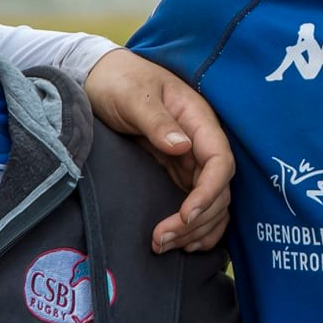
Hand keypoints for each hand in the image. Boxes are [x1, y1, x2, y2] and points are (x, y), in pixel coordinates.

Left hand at [83, 48, 233, 251]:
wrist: (102, 77)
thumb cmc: (120, 82)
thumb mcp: (134, 97)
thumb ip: (158, 122)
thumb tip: (183, 147)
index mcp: (198, 119)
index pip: (220, 162)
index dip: (208, 193)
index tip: (185, 215)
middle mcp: (201, 142)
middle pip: (218, 190)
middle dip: (195, 220)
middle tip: (161, 239)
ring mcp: (192, 159)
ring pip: (211, 203)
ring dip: (195, 229)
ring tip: (163, 245)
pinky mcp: (178, 171)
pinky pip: (199, 203)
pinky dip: (198, 227)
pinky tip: (185, 243)